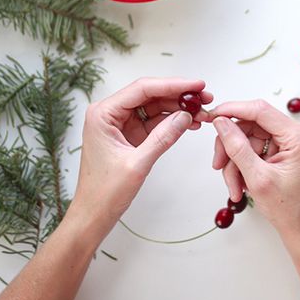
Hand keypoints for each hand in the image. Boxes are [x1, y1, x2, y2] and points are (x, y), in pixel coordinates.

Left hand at [69, 77, 212, 240]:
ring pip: (155, 107)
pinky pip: (154, 122)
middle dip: (179, 96)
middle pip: (151, 95)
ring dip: (179, 109)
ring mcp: (120, 124)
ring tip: (203, 112)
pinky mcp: (129, 135)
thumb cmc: (103, 192)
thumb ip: (162, 137)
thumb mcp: (137, 164)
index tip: (196, 85)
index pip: (143, 89)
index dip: (173, 85)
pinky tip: (190, 123)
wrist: (94, 214)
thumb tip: (185, 116)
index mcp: (103, 114)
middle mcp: (110, 114)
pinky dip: (172, 122)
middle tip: (205, 97)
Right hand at [210, 100, 299, 247]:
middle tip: (218, 165)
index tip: (213, 115)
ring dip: (236, 161)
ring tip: (234, 186)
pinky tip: (242, 182)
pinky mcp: (287, 148)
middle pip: (252, 126)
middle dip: (232, 147)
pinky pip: (256, 147)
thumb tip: (220, 122)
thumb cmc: (288, 209)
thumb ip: (236, 147)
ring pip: (250, 138)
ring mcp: (294, 141)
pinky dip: (244, 164)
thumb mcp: (257, 178)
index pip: (260, 111)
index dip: (233, 110)